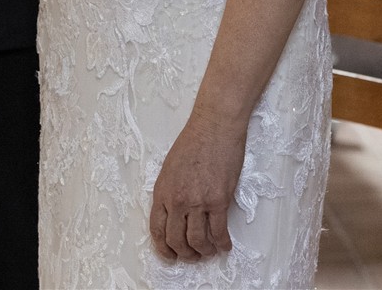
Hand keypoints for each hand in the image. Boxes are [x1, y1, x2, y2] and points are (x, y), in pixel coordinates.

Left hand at [149, 111, 244, 262]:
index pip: (157, 230)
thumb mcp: (170, 168)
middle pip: (176, 240)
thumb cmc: (194, 141)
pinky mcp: (219, 200)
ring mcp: (198, 201)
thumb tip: (176, 214)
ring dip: (203, 252)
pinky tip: (224, 245)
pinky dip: (222, 243)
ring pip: (198, 241)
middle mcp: (177, 200)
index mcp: (162, 191)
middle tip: (191, 256)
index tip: (170, 254)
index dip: (163, 248)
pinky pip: (219, 231)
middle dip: (184, 254)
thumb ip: (170, 192)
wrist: (215, 126)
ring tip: (208, 252)